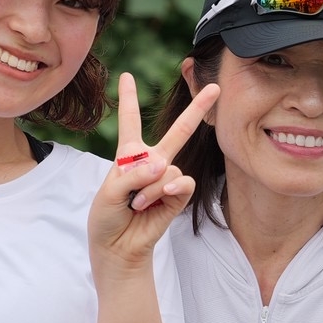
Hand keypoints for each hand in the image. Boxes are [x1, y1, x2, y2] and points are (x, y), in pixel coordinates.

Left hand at [88, 73, 216, 267]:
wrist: (118, 247)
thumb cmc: (107, 217)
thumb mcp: (108, 191)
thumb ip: (133, 174)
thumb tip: (164, 165)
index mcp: (129, 155)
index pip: (130, 121)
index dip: (129, 98)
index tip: (126, 76)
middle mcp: (152, 162)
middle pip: (178, 131)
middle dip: (197, 109)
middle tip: (215, 87)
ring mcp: (167, 179)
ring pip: (169, 168)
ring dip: (149, 188)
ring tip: (136, 204)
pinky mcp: (178, 196)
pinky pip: (181, 182)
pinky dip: (168, 190)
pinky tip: (157, 201)